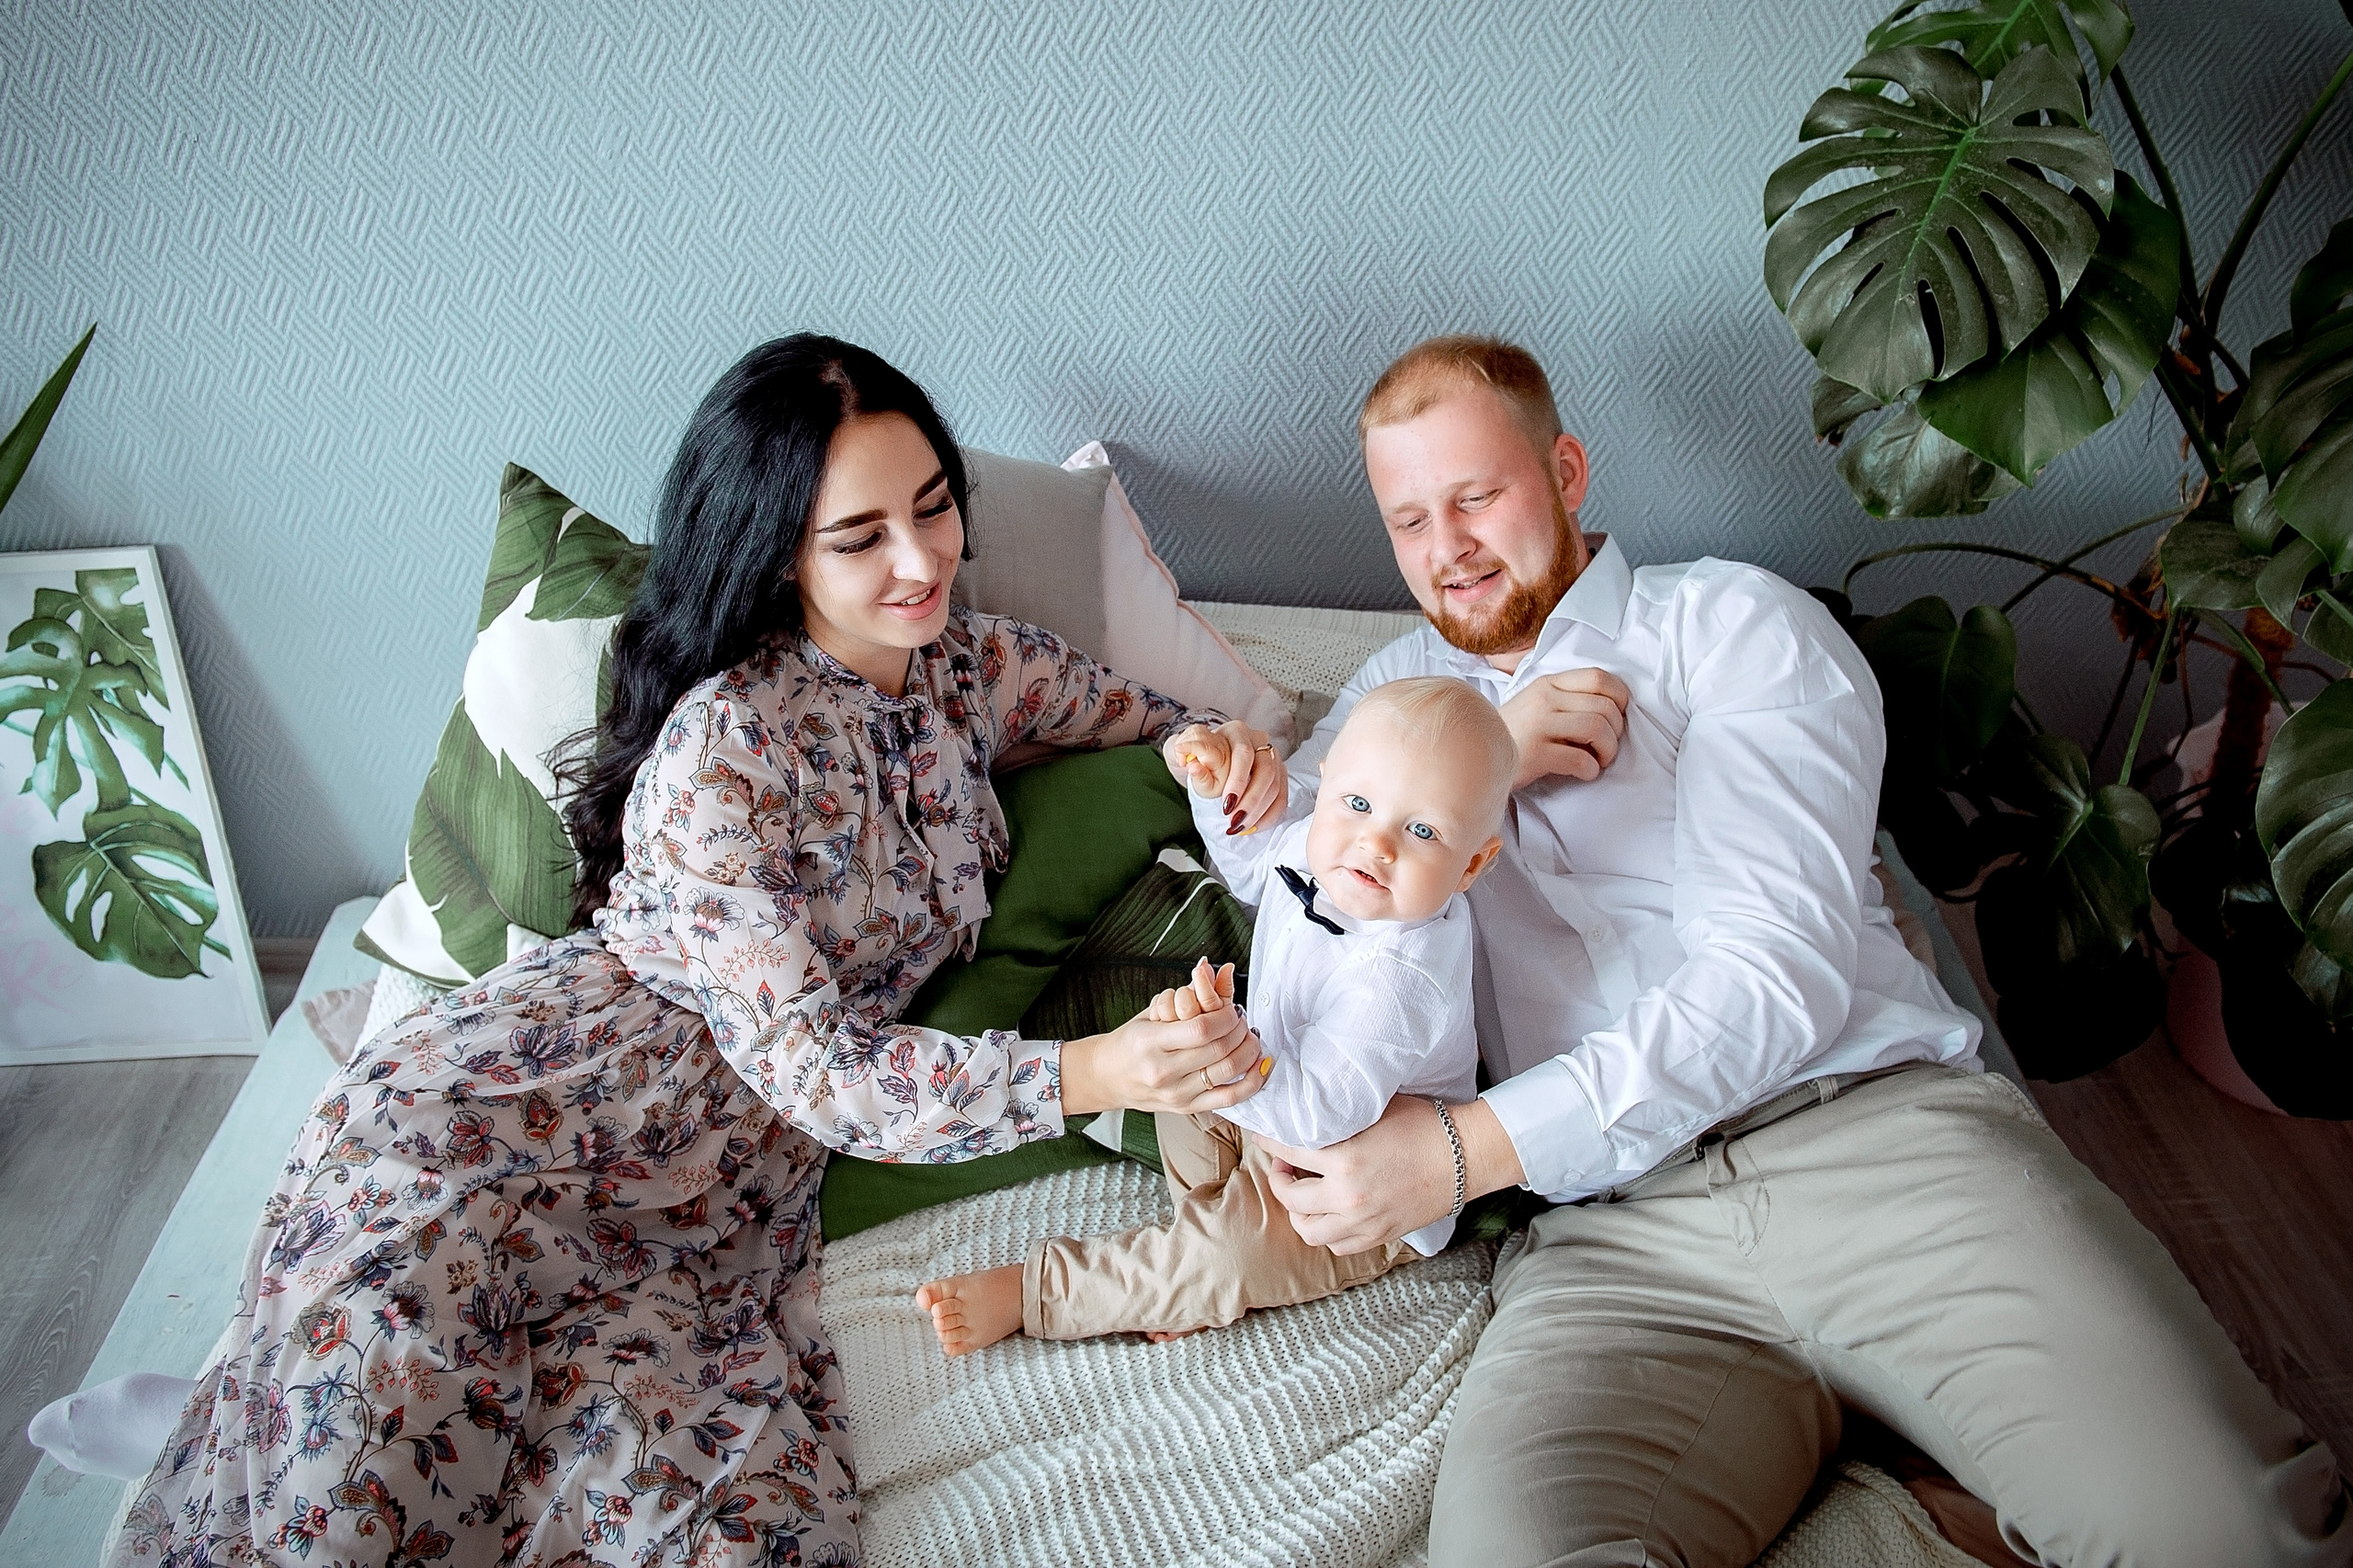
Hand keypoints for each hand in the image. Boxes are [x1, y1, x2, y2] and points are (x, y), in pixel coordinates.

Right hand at [1062, 958, 1267, 1114]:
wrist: (1107, 1078)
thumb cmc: (1130, 1042)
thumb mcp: (1151, 1013)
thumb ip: (1184, 994)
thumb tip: (1212, 967)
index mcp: (1150, 1042)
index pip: (1202, 1029)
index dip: (1227, 1016)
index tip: (1231, 1008)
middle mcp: (1163, 1071)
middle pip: (1219, 1049)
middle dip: (1240, 1029)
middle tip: (1242, 1019)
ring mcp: (1176, 1093)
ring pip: (1228, 1071)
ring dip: (1249, 1050)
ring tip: (1249, 1036)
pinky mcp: (1187, 1108)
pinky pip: (1230, 1099)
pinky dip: (1252, 1082)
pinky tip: (1260, 1065)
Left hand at [1162, 721, 1287, 833]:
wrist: (1203, 761)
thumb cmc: (1193, 755)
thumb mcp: (1181, 751)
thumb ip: (1182, 752)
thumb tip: (1193, 766)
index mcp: (1235, 731)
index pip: (1244, 754)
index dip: (1238, 780)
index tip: (1226, 804)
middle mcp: (1257, 741)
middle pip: (1266, 770)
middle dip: (1251, 800)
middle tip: (1235, 821)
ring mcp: (1271, 758)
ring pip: (1275, 785)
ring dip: (1259, 811)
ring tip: (1240, 827)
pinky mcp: (1278, 775)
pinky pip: (1281, 797)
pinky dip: (1269, 815)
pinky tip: (1253, 827)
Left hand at [1256, 1094, 1523, 1254]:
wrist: (1464, 1156)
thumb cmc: (1423, 1124)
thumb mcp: (1374, 1109)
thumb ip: (1338, 1115)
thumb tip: (1307, 1108)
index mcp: (1344, 1159)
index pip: (1286, 1152)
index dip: (1268, 1142)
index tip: (1263, 1136)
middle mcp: (1348, 1196)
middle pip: (1289, 1198)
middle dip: (1279, 1180)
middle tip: (1284, 1167)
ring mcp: (1363, 1221)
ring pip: (1308, 1230)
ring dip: (1299, 1213)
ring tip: (1303, 1194)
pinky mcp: (1379, 1235)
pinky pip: (1337, 1245)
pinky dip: (1326, 1232)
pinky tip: (1329, 1213)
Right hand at [1498, 669, 1630, 789]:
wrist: (1477, 758)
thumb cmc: (1515, 735)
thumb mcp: (1537, 704)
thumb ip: (1568, 697)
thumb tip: (1613, 707)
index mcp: (1548, 684)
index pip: (1598, 677)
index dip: (1619, 697)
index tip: (1617, 716)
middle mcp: (1544, 699)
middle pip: (1604, 706)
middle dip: (1616, 731)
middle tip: (1607, 747)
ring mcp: (1538, 725)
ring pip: (1597, 729)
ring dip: (1608, 750)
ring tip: (1599, 760)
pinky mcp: (1535, 754)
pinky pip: (1580, 759)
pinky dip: (1591, 770)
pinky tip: (1584, 773)